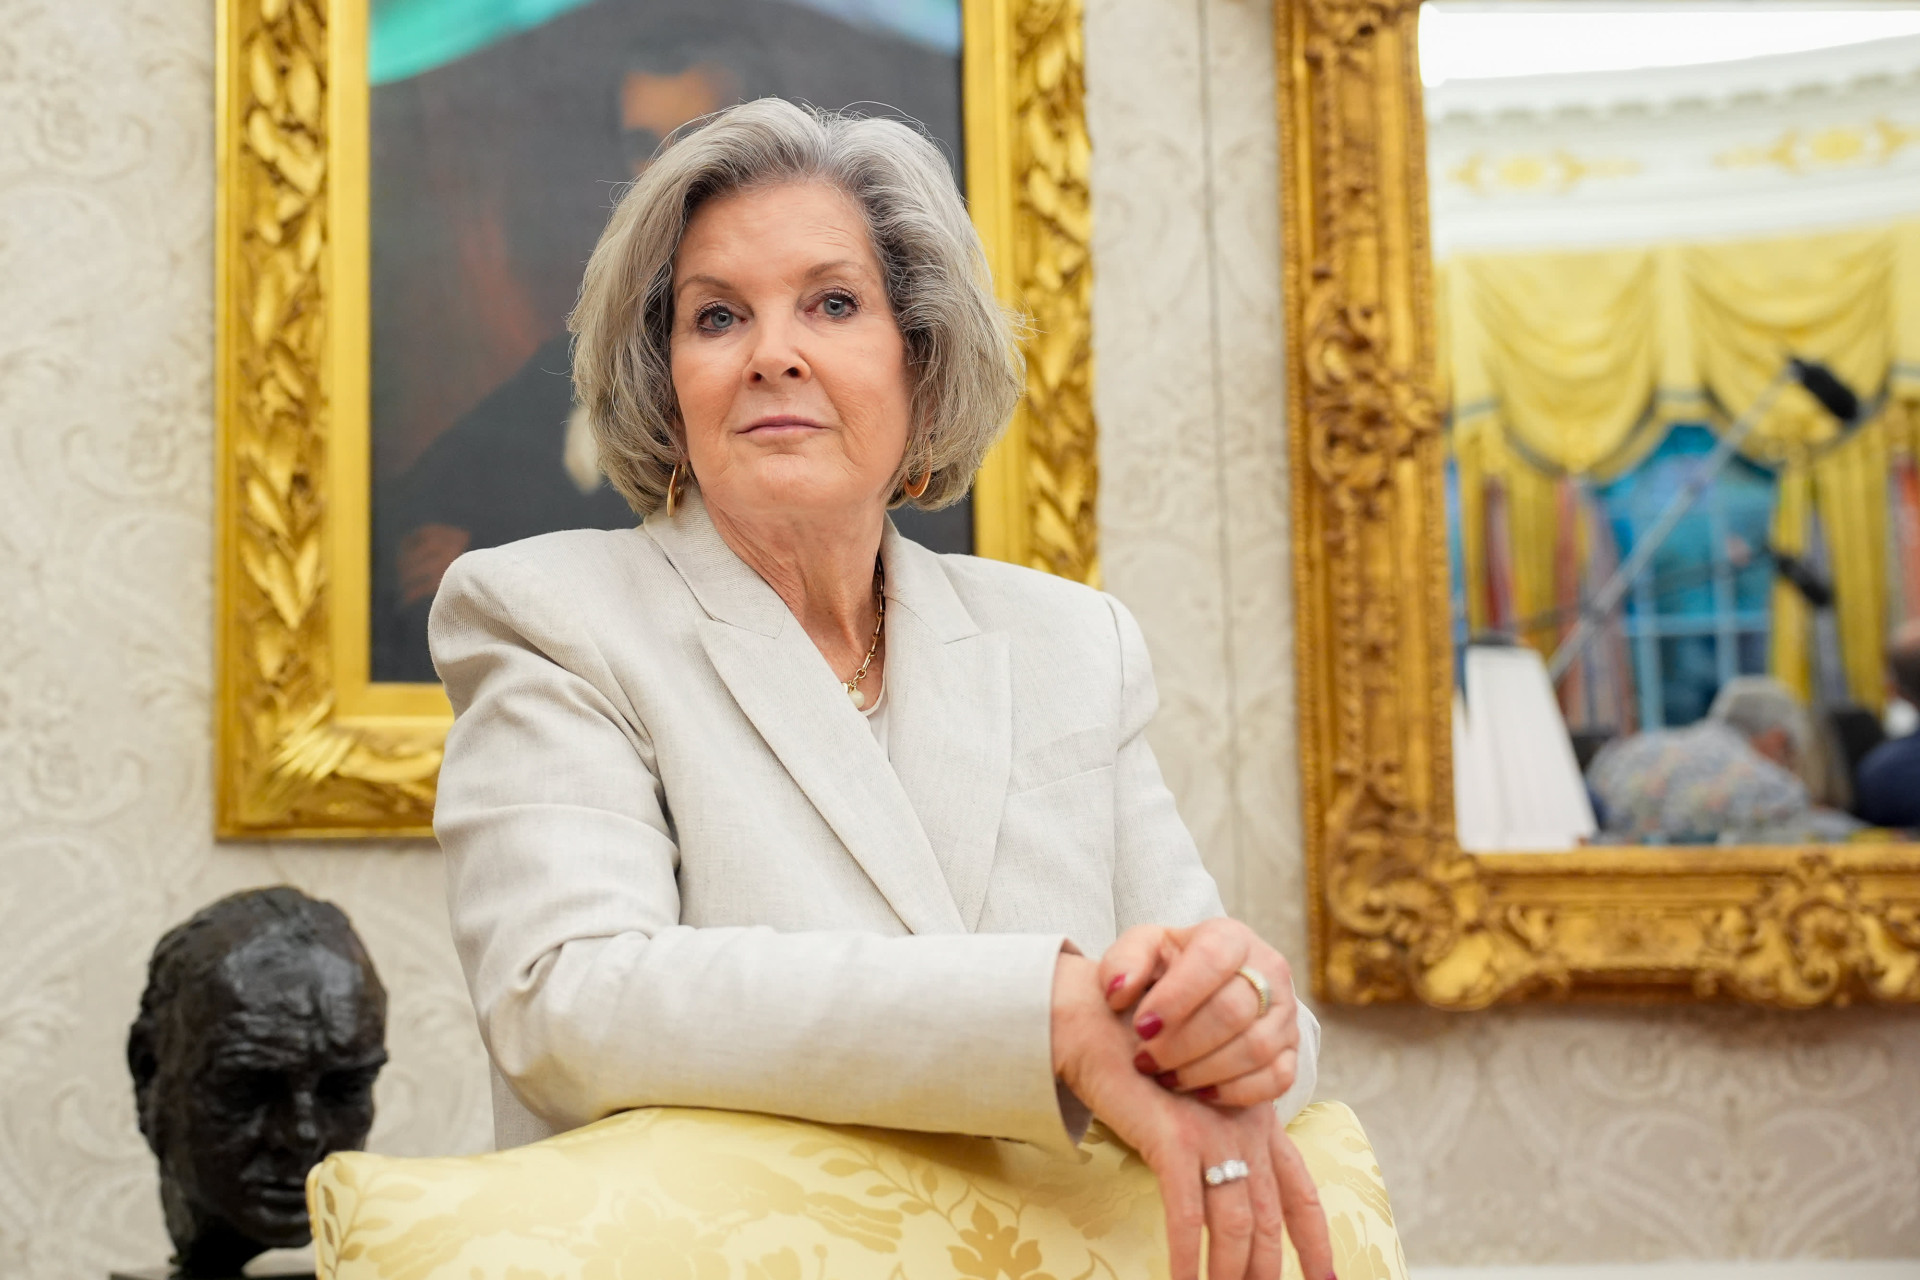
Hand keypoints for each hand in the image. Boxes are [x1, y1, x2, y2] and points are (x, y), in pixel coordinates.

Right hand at [1052, 953, 1331, 1279]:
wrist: (1100, 1024)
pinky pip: (1186, 1215)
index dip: (1316, 1242)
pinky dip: (1185, 1257)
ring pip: (1236, 1225)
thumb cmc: (1139, 1064)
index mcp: (1256, 1123)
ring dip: (1228, 1274)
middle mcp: (1245, 1128)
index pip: (1299, 1192)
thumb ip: (1217, 1141)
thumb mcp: (1194, 1104)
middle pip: (1270, 1219)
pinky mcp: (1174, 1139)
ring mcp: (1213, 1133)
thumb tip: (1218, 1196)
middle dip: (1266, 1271)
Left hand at [1097, 920, 1300, 1106]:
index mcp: (1230, 937)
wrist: (1205, 992)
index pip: (1211, 961)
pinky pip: (1278, 1078)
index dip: (1176, 998)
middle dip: (1183, 1044)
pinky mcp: (1293, 1051)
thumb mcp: (1142, 952)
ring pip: (1256, 1048)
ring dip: (1204, 1071)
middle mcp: (1269, 969)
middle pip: (1233, 1011)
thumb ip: (1123, 962)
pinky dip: (1237, 1091)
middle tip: (1146, 1061)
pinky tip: (1201, 1092)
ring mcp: (1285, 1012)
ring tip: (1167, 1078)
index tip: (1142, 1027)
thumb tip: (1117, 992)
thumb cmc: (1169, 969)